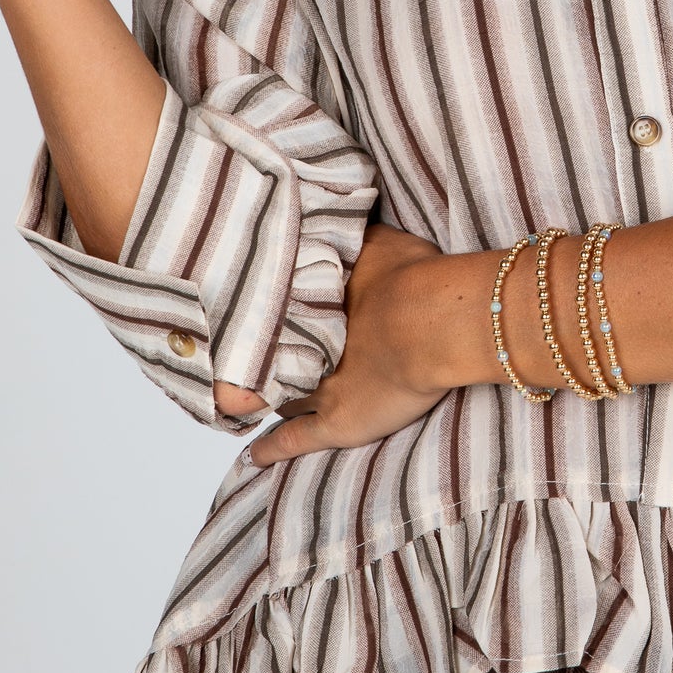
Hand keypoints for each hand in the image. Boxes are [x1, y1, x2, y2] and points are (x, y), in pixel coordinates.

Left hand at [239, 220, 451, 467]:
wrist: (432, 319)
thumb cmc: (414, 277)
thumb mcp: (381, 242)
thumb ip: (359, 236)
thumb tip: (343, 216)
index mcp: (318, 304)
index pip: (280, 313)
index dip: (271, 318)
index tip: (253, 317)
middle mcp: (309, 345)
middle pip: (273, 355)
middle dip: (259, 357)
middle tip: (240, 358)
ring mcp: (317, 387)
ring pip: (279, 396)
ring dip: (265, 397)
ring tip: (245, 401)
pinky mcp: (333, 422)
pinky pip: (292, 440)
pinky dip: (271, 450)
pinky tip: (254, 457)